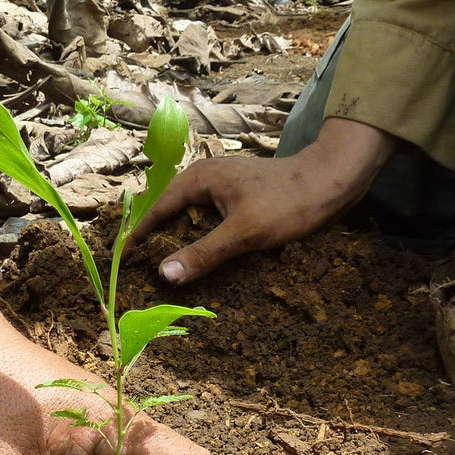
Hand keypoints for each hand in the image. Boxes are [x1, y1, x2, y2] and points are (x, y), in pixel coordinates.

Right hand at [134, 117, 395, 284]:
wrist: (332, 181)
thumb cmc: (288, 203)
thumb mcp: (243, 233)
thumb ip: (204, 253)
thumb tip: (164, 274)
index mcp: (198, 180)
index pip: (156, 210)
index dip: (138, 236)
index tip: (122, 259)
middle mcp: (206, 179)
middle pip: (171, 212)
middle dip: (157, 239)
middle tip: (142, 271)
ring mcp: (224, 187)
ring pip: (192, 217)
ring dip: (182, 240)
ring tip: (168, 270)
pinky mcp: (240, 197)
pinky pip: (211, 219)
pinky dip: (203, 237)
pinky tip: (206, 258)